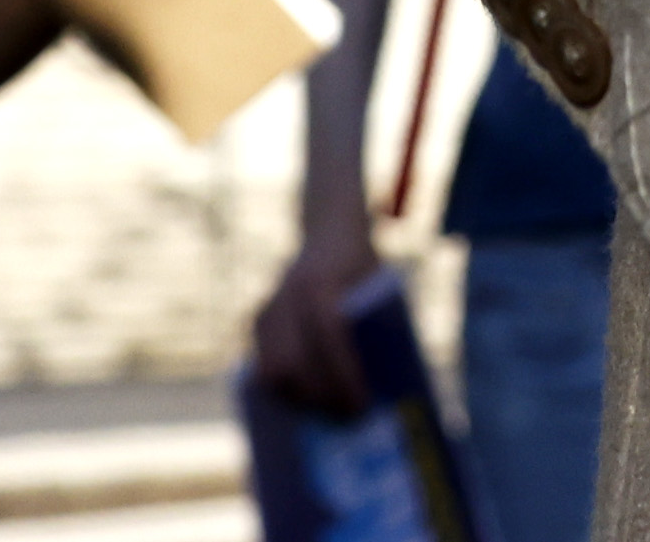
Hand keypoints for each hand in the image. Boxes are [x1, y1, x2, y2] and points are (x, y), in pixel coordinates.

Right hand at [248, 238, 386, 418]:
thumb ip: (380, 326)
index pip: (329, 338)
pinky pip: (263, 365)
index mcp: (321, 282)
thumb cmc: (363, 265)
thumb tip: (392, 391)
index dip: (343, 376)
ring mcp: (268, 307)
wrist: (330, 229)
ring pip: (271, 370)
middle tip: (345, 419)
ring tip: (326, 414)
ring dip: (298, 399)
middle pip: (293, 362)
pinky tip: (306, 400)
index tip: (361, 405)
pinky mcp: (257, 320)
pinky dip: (285, 388)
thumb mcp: (380, 285)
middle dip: (318, 398)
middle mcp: (288, 295)